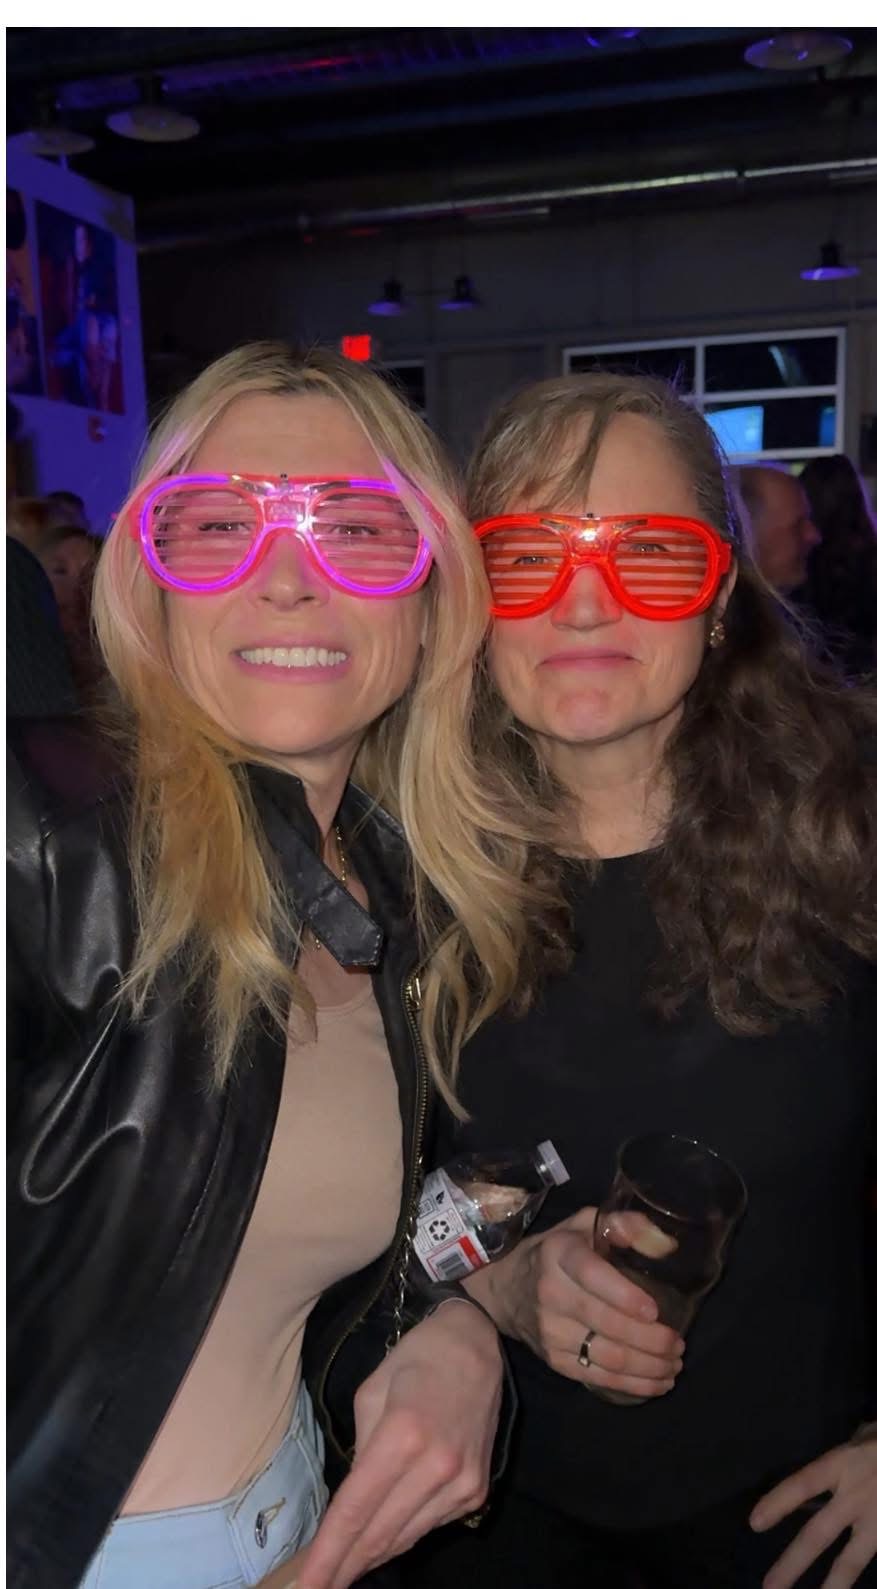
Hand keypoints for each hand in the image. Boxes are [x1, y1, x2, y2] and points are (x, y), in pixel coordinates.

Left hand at [297, 1300, 501, 1588]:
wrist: (476, 1346)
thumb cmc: (415, 1359)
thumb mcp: (371, 1392)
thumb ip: (360, 1450)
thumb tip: (353, 1500)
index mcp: (403, 1436)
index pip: (356, 1511)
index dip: (328, 1553)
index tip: (307, 1585)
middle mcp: (436, 1467)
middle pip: (380, 1534)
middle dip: (344, 1566)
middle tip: (318, 1588)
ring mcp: (462, 1483)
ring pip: (406, 1537)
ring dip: (372, 1556)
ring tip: (343, 1569)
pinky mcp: (477, 1490)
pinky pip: (430, 1525)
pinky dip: (403, 1534)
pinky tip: (383, 1536)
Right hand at [464, 1205, 683, 1400]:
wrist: (506, 1289)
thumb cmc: (557, 1251)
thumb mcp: (583, 1225)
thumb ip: (624, 1225)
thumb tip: (665, 1243)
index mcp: (561, 1255)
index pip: (592, 1276)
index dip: (625, 1296)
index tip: (655, 1311)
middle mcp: (552, 1294)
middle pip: (607, 1324)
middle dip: (651, 1340)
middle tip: (679, 1344)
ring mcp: (551, 1331)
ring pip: (608, 1357)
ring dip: (649, 1367)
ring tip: (674, 1364)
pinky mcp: (554, 1360)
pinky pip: (598, 1378)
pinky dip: (633, 1386)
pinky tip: (657, 1383)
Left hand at [750, 1434, 876, 1588]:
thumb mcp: (867, 1435)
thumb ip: (850, 1449)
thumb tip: (834, 1460)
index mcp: (843, 1464)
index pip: (803, 1484)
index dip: (778, 1502)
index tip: (754, 1523)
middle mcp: (855, 1495)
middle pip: (818, 1533)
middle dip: (793, 1563)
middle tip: (769, 1587)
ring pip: (851, 1559)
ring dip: (831, 1585)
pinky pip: (873, 1558)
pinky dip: (856, 1575)